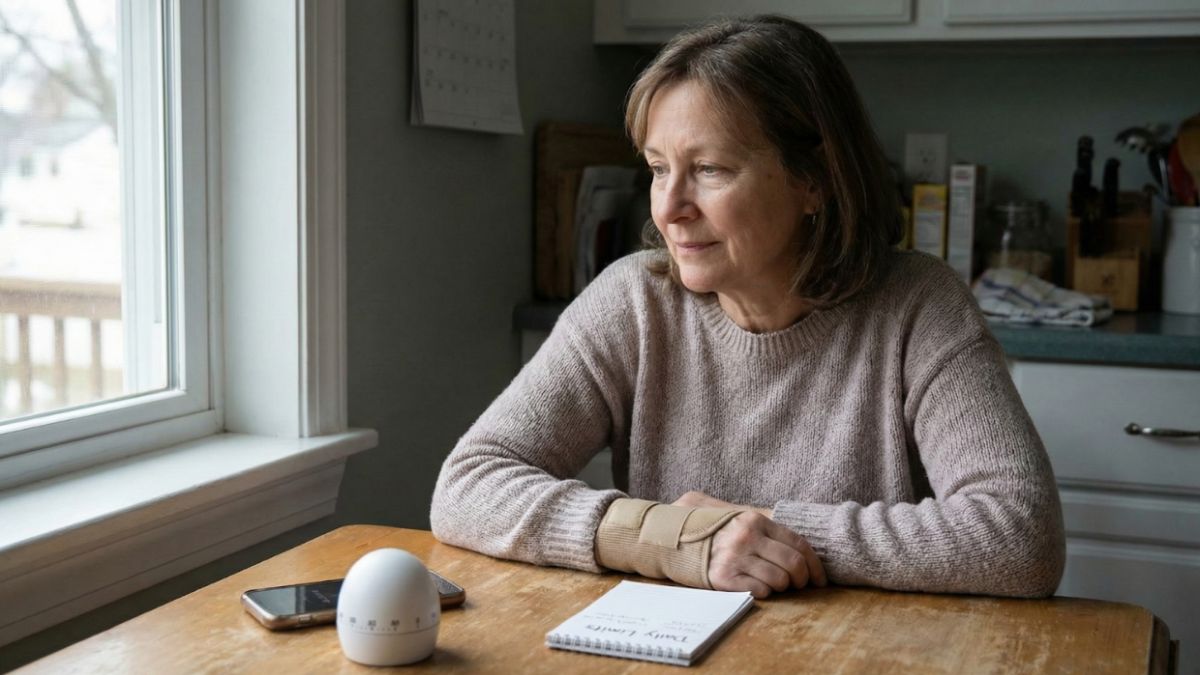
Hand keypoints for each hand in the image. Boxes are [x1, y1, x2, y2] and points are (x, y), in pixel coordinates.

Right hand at [673, 491, 827, 598]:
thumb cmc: (713, 534)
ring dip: (783, 588)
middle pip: (794, 564)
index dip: (815, 565)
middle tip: (800, 586)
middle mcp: (747, 536)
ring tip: (774, 586)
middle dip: (803, 580)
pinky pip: (760, 591)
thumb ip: (767, 530)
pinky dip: (764, 593)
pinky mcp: (724, 577)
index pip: (799, 543)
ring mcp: (735, 557)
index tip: (819, 579)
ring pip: (780, 581)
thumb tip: (802, 551)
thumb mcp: (739, 520)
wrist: (673, 541)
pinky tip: (756, 587)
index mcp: (755, 520)